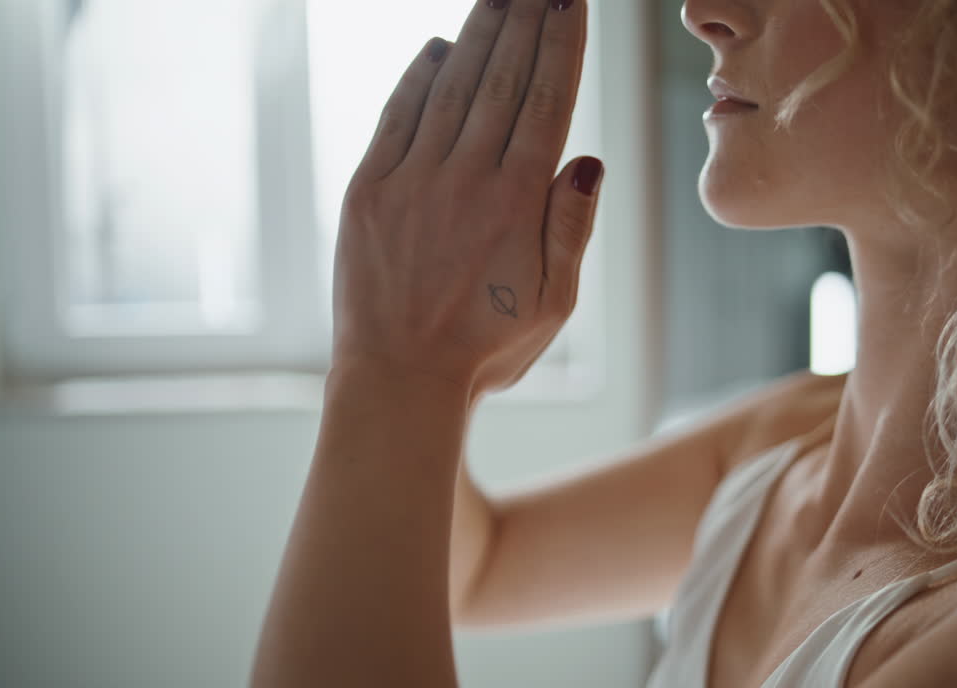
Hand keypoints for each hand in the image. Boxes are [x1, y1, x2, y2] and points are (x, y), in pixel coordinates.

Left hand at [331, 0, 602, 395]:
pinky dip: (417, 77)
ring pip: (452, 87)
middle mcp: (465, 178)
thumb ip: (571, 226)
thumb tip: (588, 158)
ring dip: (477, 33)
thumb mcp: (555, 303)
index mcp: (517, 202)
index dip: (561, 43)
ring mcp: (412, 179)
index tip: (570, 1)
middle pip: (502, 78)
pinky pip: (396, 116)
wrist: (398, 380)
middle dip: (525, 20)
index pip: (548, 100)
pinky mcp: (369, 191)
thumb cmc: (485, 349)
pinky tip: (436, 48)